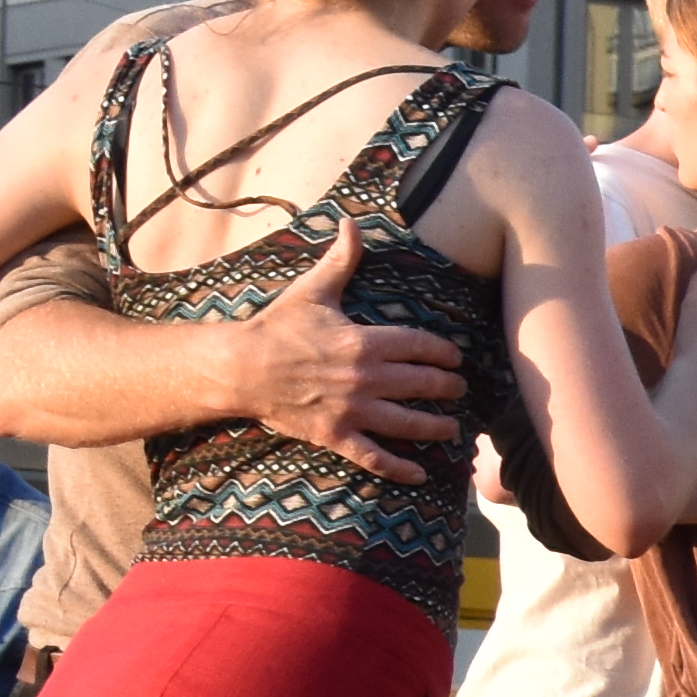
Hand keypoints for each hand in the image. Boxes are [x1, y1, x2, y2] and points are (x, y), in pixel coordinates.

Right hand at [234, 248, 464, 478]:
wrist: (238, 367)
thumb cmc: (276, 327)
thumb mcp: (312, 290)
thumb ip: (340, 260)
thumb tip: (351, 222)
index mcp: (364, 343)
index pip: (421, 347)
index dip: (445, 352)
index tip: (456, 357)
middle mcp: (365, 379)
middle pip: (423, 385)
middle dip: (448, 388)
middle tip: (459, 389)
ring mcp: (352, 411)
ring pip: (408, 424)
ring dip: (437, 428)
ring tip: (453, 429)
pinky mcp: (335, 436)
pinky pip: (374, 457)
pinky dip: (400, 469)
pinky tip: (420, 474)